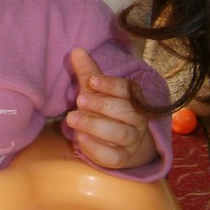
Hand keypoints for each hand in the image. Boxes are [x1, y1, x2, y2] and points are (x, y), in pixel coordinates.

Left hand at [66, 48, 157, 169]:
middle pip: (128, 112)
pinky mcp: (122, 158)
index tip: (92, 80)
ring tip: (72, 118)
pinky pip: (114, 157)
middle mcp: (138, 119)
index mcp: (133, 98)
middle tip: (79, 99)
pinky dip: (97, 148)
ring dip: (96, 126)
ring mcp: (132, 140)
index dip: (111, 85)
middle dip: (101, 105)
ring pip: (122, 134)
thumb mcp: (94, 88)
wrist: (110, 138)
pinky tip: (80, 138)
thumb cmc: (101, 107)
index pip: (129, 90)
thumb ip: (87, 71)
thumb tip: (77, 50)